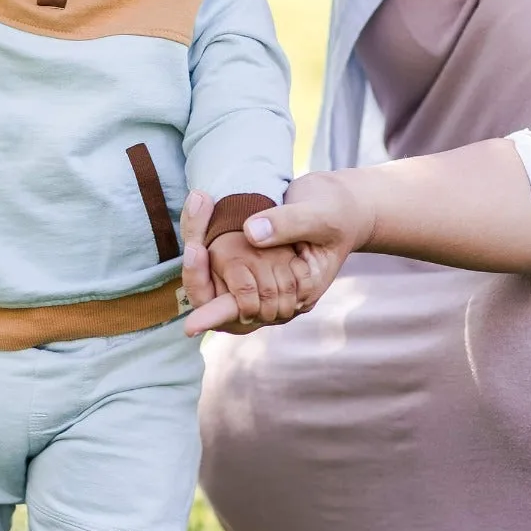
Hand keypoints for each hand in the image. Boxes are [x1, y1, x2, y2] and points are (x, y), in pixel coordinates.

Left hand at [182, 171, 372, 335]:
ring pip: (220, 292)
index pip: (251, 309)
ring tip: (197, 238)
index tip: (190, 325)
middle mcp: (282, 299)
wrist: (340, 205)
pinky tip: (202, 237)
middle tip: (193, 246)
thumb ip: (287, 223)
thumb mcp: (319, 213)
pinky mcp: (257, 273)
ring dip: (202, 269)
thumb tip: (249, 234)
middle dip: (202, 279)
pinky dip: (207, 261)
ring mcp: (269, 288)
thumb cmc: (337, 210)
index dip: (216, 316)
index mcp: (301, 292)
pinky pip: (223, 276)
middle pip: (226, 307)